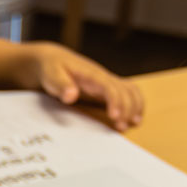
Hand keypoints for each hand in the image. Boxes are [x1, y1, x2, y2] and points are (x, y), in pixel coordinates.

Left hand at [24, 45, 143, 130]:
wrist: (52, 60)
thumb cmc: (52, 69)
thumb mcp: (51, 76)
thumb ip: (61, 85)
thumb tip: (71, 95)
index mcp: (91, 75)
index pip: (110, 86)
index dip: (116, 101)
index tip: (114, 116)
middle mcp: (103, 77)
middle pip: (125, 90)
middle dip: (127, 108)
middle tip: (120, 126)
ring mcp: (107, 82)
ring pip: (131, 90)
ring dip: (135, 106)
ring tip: (133, 123)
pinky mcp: (107, 88)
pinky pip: (128, 93)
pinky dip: (135, 104)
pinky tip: (134, 118)